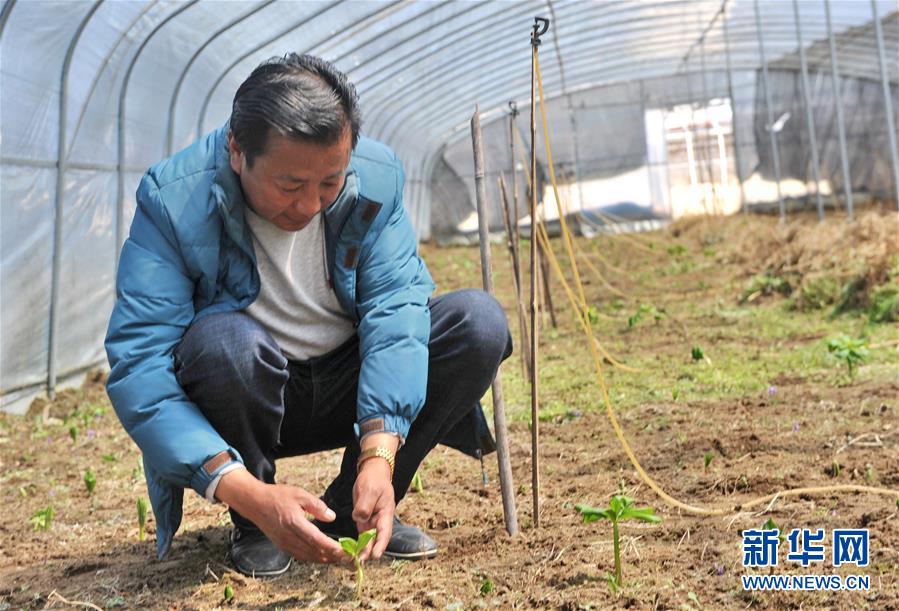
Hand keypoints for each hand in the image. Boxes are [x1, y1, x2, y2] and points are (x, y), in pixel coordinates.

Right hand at [216, 468, 345, 563]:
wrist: (255, 503)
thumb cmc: (277, 496)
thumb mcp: (300, 494)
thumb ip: (317, 506)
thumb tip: (331, 517)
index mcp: (294, 523)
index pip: (316, 539)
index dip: (331, 547)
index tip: (343, 550)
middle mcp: (288, 536)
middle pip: (313, 552)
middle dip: (330, 556)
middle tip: (345, 556)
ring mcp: (284, 543)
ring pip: (307, 556)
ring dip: (322, 559)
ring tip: (336, 558)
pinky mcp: (281, 545)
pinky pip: (299, 555)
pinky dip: (311, 557)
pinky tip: (320, 555)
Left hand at [352, 458, 394, 561]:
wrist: (372, 473)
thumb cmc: (373, 480)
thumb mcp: (369, 490)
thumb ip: (365, 506)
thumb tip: (359, 519)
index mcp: (385, 513)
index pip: (384, 531)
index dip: (380, 544)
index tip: (376, 555)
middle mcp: (380, 520)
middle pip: (376, 539)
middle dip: (369, 552)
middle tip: (360, 562)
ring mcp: (372, 521)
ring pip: (368, 540)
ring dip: (362, 551)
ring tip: (354, 561)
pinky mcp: (363, 521)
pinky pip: (361, 535)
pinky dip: (357, 544)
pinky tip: (351, 552)